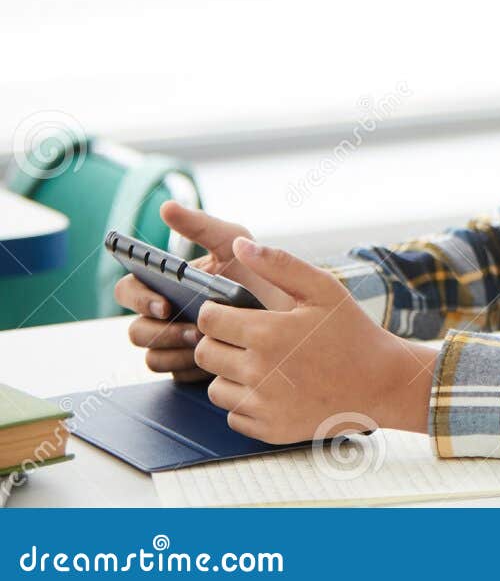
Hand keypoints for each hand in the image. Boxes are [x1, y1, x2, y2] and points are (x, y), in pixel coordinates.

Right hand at [113, 202, 292, 381]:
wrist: (290, 315)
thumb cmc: (256, 273)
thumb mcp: (233, 244)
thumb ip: (201, 226)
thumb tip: (166, 206)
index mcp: (166, 284)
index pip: (128, 289)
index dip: (137, 298)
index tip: (164, 303)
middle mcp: (164, 314)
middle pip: (135, 328)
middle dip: (160, 331)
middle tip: (192, 330)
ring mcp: (173, 342)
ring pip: (151, 354)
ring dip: (177, 350)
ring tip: (208, 343)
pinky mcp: (187, 367)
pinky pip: (172, 373)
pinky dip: (190, 367)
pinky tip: (216, 359)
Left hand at [192, 237, 436, 443]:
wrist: (382, 383)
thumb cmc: (353, 333)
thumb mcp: (324, 289)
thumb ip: (279, 264)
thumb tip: (240, 245)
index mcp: (268, 332)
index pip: (207, 320)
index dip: (217, 312)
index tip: (233, 313)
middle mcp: (259, 371)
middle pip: (205, 354)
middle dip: (220, 342)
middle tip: (248, 337)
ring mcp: (264, 405)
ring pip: (216, 387)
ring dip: (230, 374)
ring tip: (263, 364)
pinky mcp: (269, 430)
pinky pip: (234, 415)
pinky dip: (247, 403)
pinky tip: (273, 389)